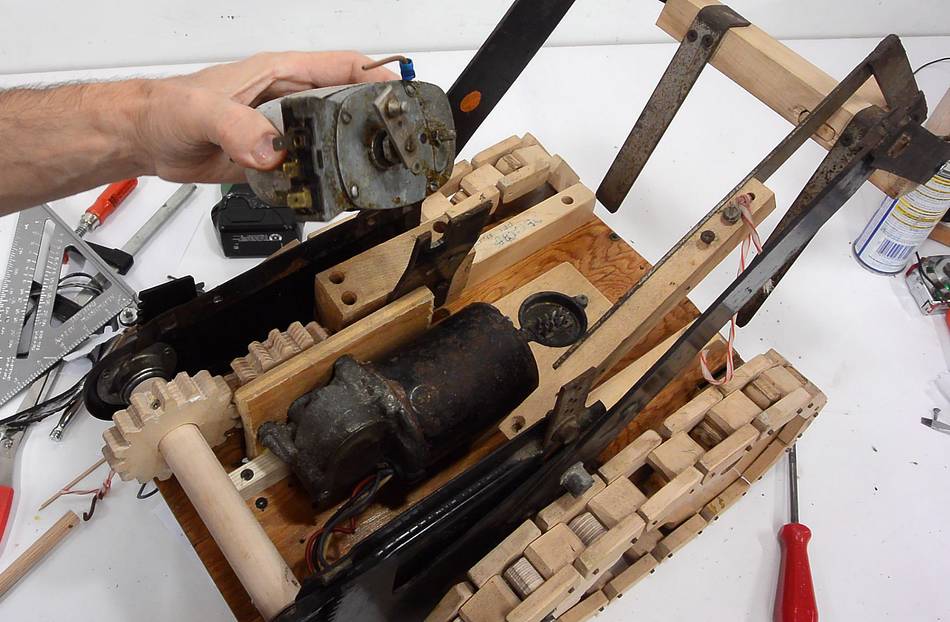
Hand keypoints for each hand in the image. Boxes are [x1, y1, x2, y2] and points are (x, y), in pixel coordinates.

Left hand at [135, 51, 397, 182]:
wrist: (146, 138)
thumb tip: (272, 150)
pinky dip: (317, 183)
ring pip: (328, 143)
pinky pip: (306, 170)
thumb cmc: (168, 108)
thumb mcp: (201, 110)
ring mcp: (282, 131)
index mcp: (280, 73)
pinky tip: (324, 194)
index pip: (343, 66)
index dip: (379, 76)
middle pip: (345, 107)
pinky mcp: (272, 159)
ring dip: (345, 160)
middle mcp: (287, 100)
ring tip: (366, 177)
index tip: (404, 96)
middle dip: (371, 124)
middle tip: (392, 147)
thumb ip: (237, 126)